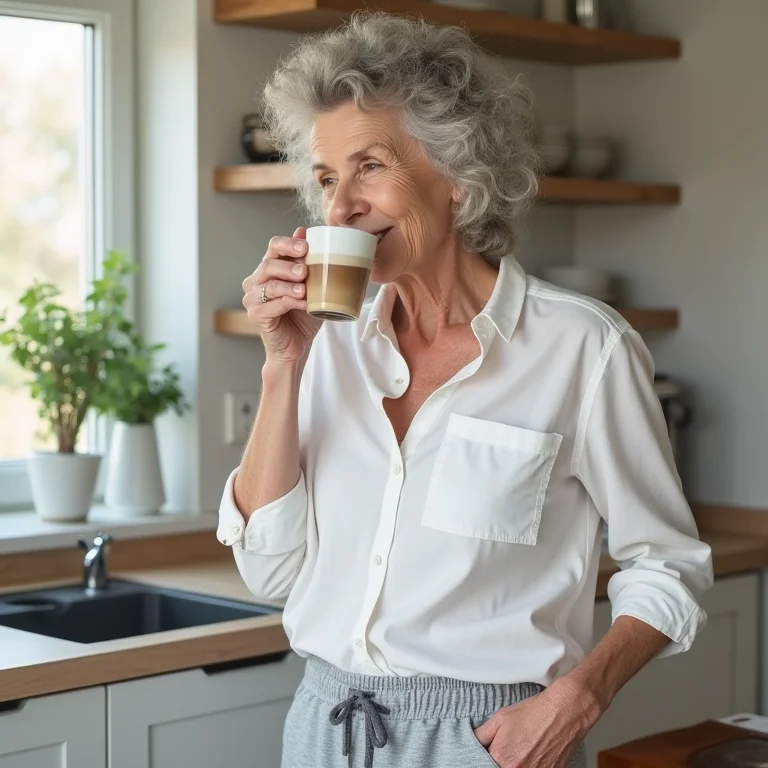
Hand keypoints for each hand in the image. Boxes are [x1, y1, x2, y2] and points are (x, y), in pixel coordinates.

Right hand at [242, 227, 321, 366]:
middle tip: (305, 271)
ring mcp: (252, 298)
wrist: (297, 346)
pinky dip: (289, 303)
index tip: (305, 246)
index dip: (288, 244)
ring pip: (270, 285)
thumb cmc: (303, 315)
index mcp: (270, 268)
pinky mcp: (255, 315)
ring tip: (304, 290)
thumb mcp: (311, 286)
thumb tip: (303, 230)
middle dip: (288, 265)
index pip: (273, 247)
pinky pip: (272, 305)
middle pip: (268, 264)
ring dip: (288, 286)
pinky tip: (303, 304)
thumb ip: (307, 261)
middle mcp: (256, 280)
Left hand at [474, 678, 598, 767]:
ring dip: (515, 764)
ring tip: (521, 751)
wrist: (564, 712)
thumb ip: (481, 736)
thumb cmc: (533, 713)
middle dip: (500, 762)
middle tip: (508, 749)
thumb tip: (472, 745)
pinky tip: (531, 755)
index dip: (486, 760)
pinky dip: (530, 766)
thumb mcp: (499, 719)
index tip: (490, 753)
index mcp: (502, 759)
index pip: (484, 765)